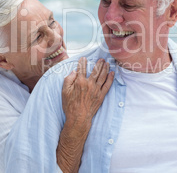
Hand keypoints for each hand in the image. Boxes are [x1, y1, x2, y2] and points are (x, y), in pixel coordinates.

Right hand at [58, 57, 113, 172]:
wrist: (78, 118)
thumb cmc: (70, 105)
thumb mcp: (64, 91)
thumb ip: (68, 79)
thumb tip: (74, 72)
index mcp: (79, 82)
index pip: (82, 68)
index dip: (82, 62)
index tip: (83, 58)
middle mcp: (89, 84)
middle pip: (95, 70)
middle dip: (99, 63)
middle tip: (101, 59)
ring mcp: (96, 89)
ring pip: (102, 76)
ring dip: (105, 68)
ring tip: (107, 63)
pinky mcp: (101, 95)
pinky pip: (107, 85)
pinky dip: (110, 78)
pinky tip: (112, 73)